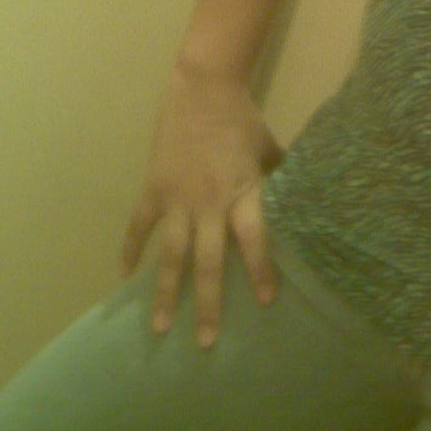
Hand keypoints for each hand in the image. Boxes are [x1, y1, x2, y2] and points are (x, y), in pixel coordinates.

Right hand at [121, 64, 284, 346]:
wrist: (204, 87)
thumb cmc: (244, 120)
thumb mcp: (271, 149)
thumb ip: (282, 180)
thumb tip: (306, 202)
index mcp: (244, 192)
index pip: (255, 239)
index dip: (260, 270)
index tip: (265, 303)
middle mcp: (210, 202)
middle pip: (208, 261)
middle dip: (208, 303)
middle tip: (206, 343)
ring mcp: (177, 198)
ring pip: (170, 255)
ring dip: (165, 292)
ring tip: (161, 327)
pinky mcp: (154, 188)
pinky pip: (139, 226)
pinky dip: (130, 251)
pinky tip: (124, 278)